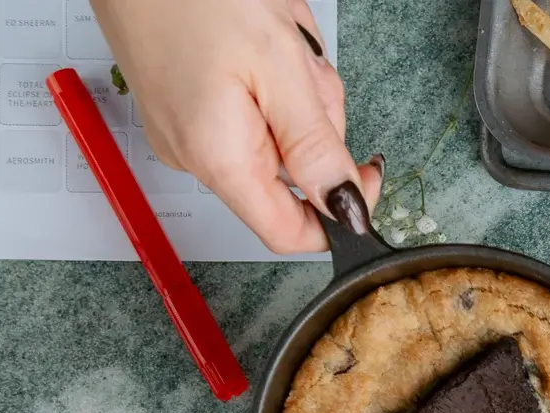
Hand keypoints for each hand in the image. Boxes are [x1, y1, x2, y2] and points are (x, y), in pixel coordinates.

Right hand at [90, 0, 380, 253]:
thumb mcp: (278, 67)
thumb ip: (315, 147)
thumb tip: (348, 210)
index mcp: (219, 159)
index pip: (290, 234)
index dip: (338, 213)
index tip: (364, 172)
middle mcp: (195, 156)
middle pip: (290, 177)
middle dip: (315, 125)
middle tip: (304, 68)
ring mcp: (187, 132)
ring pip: (275, 138)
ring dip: (294, 95)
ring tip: (276, 42)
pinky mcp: (186, 107)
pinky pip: (250, 113)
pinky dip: (268, 82)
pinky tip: (257, 44)